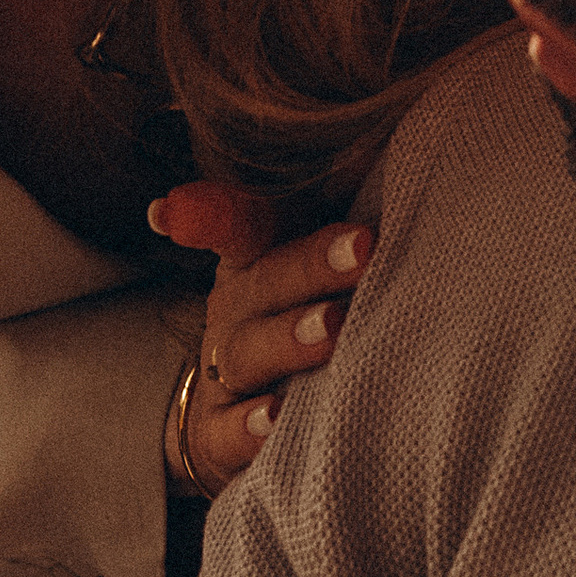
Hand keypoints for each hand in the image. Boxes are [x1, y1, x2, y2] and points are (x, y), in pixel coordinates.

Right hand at [150, 183, 373, 502]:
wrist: (237, 415)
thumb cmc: (300, 317)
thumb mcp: (309, 258)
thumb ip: (348, 201)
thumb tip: (394, 138)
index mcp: (256, 258)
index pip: (241, 220)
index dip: (215, 208)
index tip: (181, 205)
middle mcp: (234, 311)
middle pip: (264, 282)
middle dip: (313, 264)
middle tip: (365, 248)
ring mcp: (222, 374)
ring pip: (247, 353)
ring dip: (290, 340)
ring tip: (334, 330)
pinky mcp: (218, 437)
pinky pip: (228, 434)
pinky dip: (251, 429)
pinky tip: (277, 423)